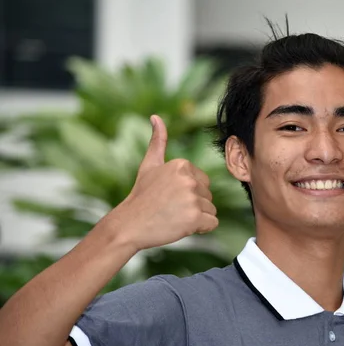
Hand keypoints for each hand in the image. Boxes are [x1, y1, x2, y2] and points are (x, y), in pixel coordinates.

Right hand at [111, 115, 217, 250]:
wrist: (129, 225)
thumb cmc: (141, 196)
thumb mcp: (149, 165)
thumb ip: (158, 142)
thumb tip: (156, 117)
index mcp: (182, 164)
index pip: (203, 182)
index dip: (189, 193)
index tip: (170, 197)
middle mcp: (188, 179)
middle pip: (208, 196)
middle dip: (194, 206)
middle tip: (171, 209)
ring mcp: (192, 198)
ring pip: (211, 210)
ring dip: (197, 218)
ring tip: (175, 217)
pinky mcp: (195, 217)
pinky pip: (213, 223)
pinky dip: (201, 228)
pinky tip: (182, 226)